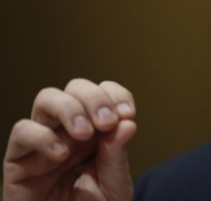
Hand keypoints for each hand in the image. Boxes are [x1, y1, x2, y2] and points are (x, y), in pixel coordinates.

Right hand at [3, 79, 136, 199]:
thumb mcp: (114, 187)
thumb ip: (117, 157)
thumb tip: (127, 124)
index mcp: (96, 132)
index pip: (104, 92)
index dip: (116, 95)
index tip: (128, 114)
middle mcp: (68, 131)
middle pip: (75, 88)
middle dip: (94, 98)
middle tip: (107, 123)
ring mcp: (43, 143)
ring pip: (47, 99)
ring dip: (69, 108)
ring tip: (85, 134)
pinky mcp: (19, 161)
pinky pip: (22, 132)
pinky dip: (42, 136)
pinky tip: (61, 154)